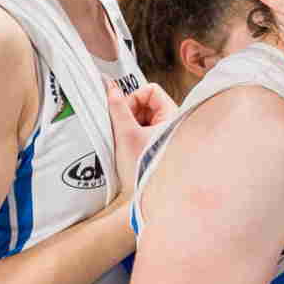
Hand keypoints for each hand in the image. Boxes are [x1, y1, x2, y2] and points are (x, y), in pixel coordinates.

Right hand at [106, 81, 177, 200]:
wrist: (146, 195)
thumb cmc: (142, 168)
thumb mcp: (126, 134)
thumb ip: (117, 108)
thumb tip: (110, 88)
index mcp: (172, 116)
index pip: (151, 89)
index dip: (134, 98)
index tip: (123, 114)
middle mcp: (172, 122)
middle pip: (147, 101)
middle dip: (130, 112)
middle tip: (124, 129)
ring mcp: (165, 132)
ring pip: (143, 115)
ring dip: (130, 123)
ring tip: (126, 140)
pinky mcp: (158, 142)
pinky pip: (143, 127)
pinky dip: (133, 133)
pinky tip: (128, 146)